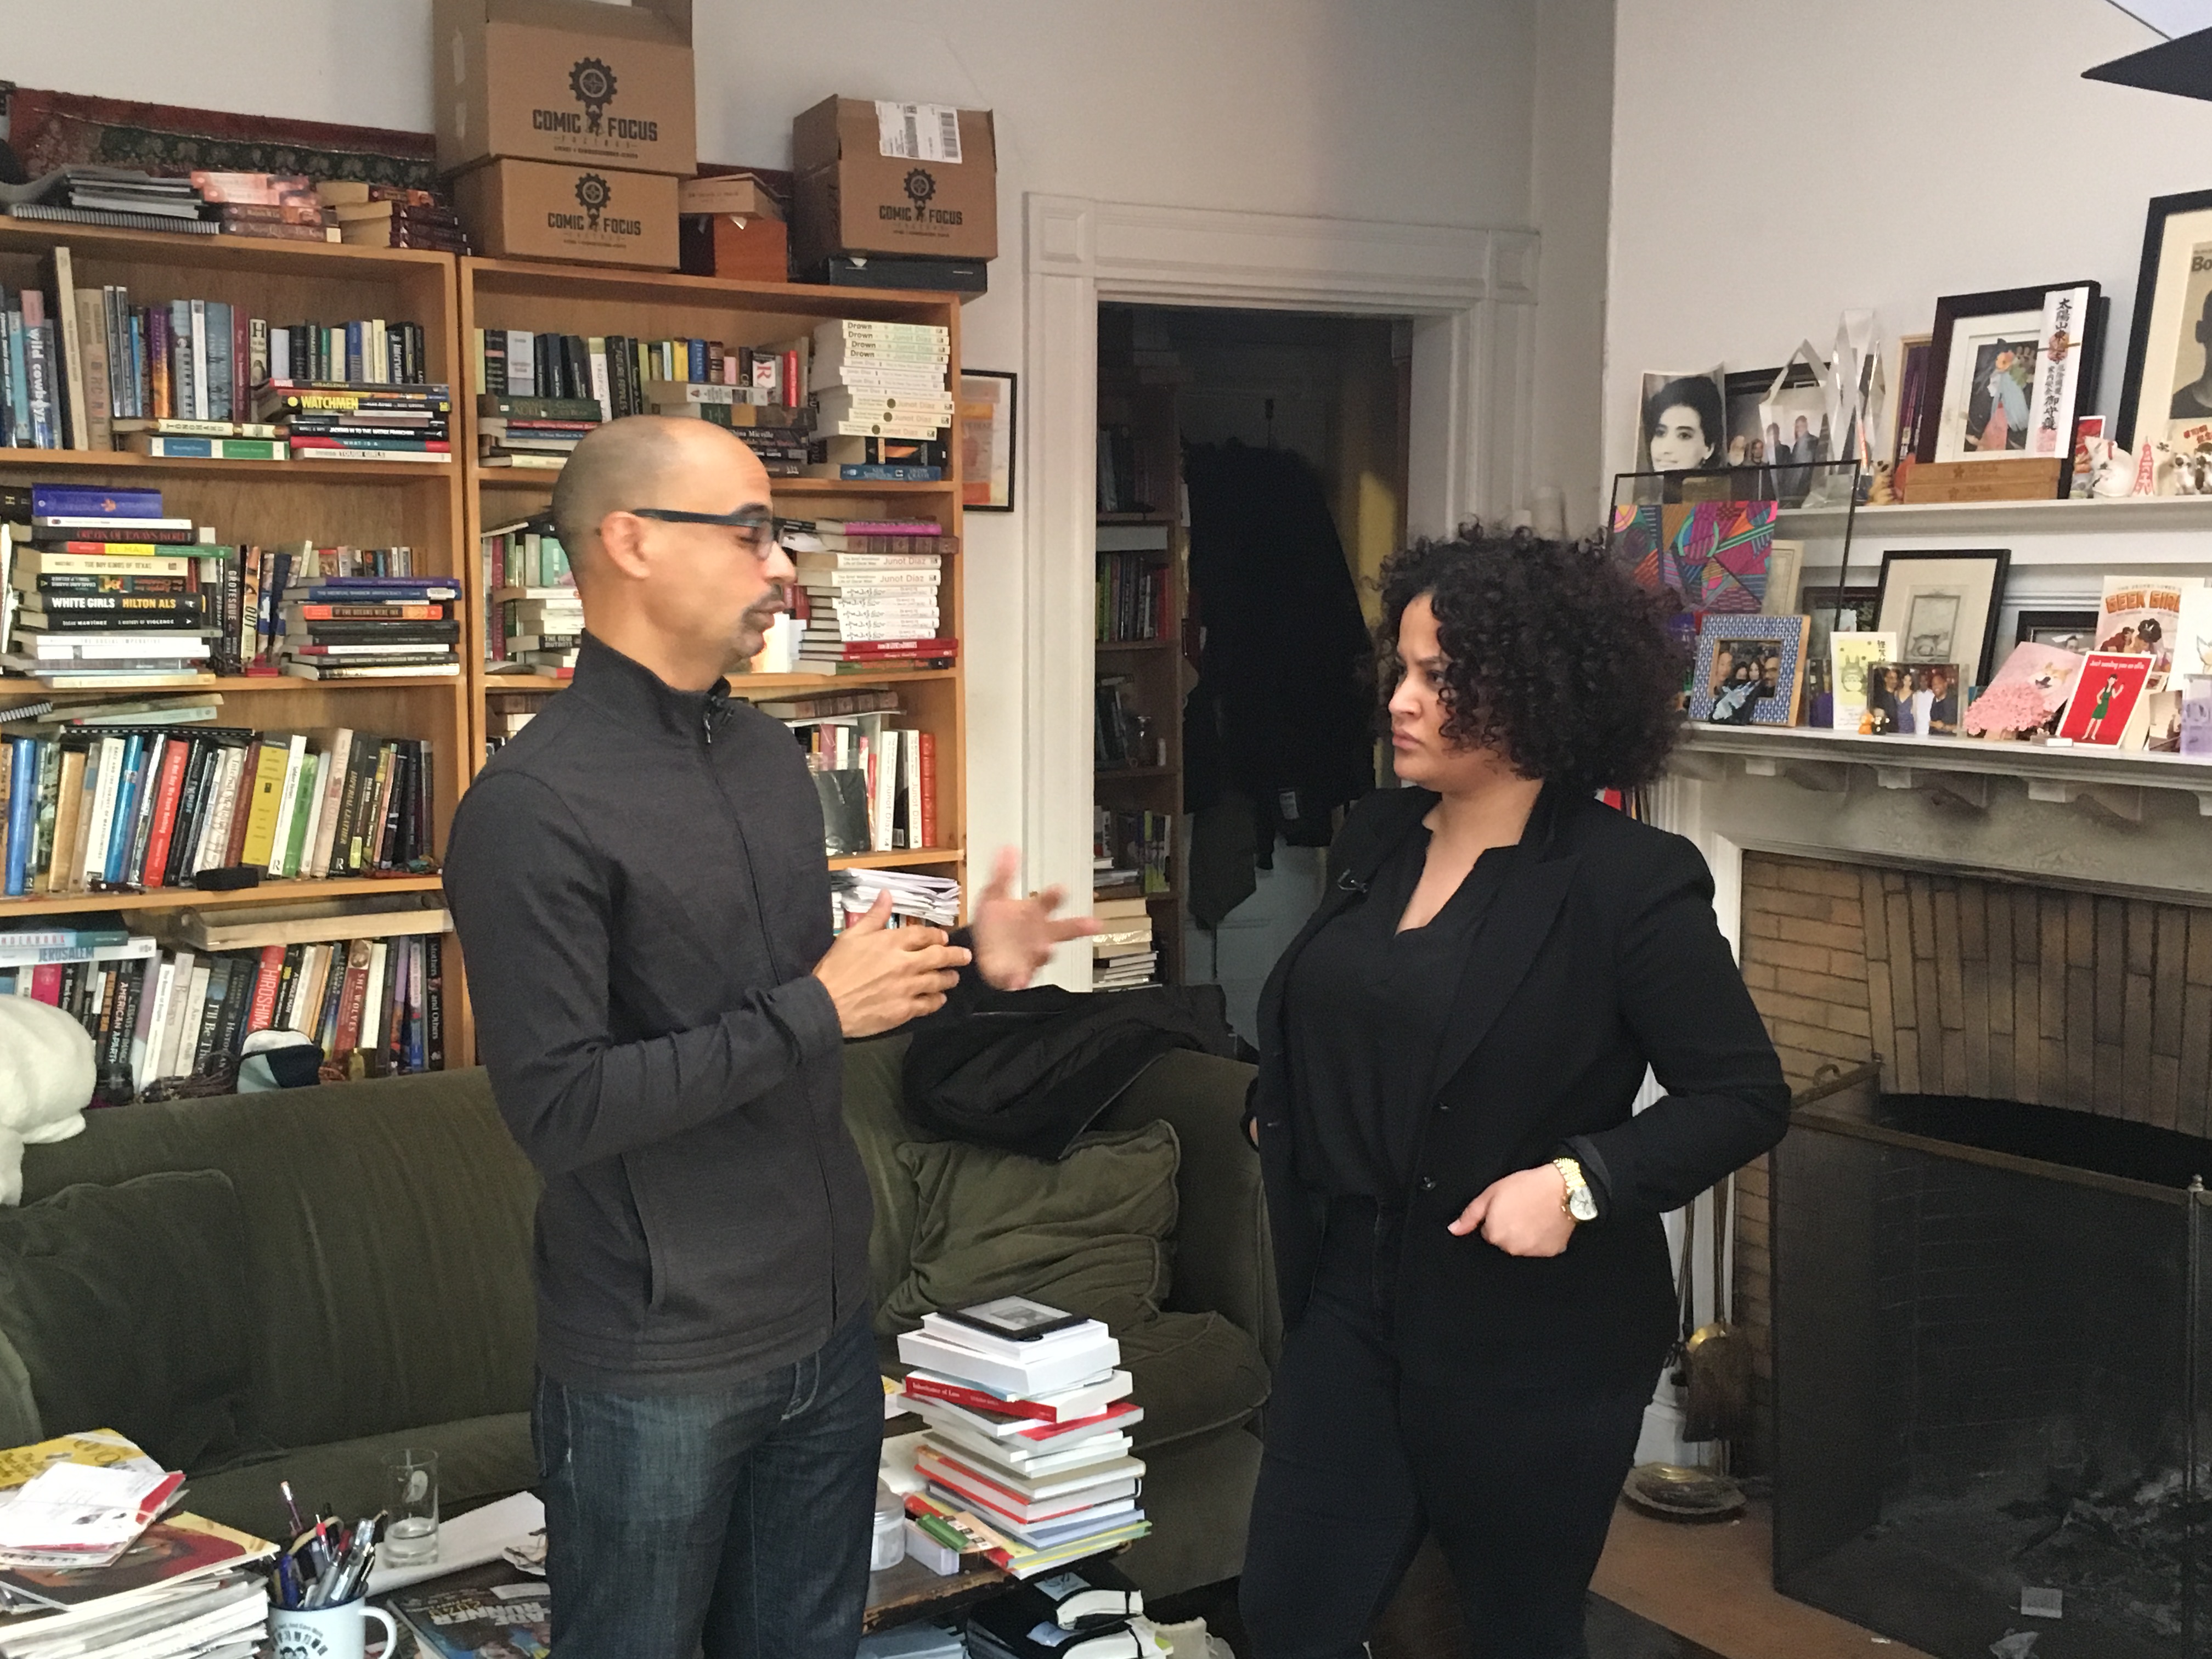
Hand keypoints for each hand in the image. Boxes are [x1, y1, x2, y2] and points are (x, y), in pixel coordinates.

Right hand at [813, 891, 971, 1036]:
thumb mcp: (851, 935)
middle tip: (965, 956)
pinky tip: (940, 999)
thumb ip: (874, 915)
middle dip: (956, 956)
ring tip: (954, 977)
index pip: (924, 935)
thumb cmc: (836, 968)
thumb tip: (887, 894)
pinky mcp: (905, 1010)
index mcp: (892, 942)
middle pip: (940, 957)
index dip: (937, 935)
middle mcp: (905, 963)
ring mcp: (908, 988)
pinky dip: (938, 1000)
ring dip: (949, 978)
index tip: (943, 937)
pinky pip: (929, 1004)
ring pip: (939, 981)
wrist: (827, 1004)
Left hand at [969, 847, 1098, 989]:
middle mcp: (1039, 934)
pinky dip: (1020, 979)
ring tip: (1047, 949)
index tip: (1061, 889)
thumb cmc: (994, 923)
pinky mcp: (1019, 973)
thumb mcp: (993, 896)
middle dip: (1078, 927)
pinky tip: (1018, 980)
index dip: (1056, 895)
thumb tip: (1008, 849)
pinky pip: (1021, 977)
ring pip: (1044, 954)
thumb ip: (1002, 874)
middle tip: (1093, 924)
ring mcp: (1032, 955)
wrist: (981, 950)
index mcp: (1034, 912)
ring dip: (1046, 952)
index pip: (1048, 901)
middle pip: (1063, 930)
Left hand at [1446, 1165, 1576, 1257]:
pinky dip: (1540, 1238)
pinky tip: (1544, 1222)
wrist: (1563, 1189)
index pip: (1488, 1232)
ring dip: (1524, 1234)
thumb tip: (1453, 1229)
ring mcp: (1531, 1252)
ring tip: (1534, 1214)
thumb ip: (1470, 1214)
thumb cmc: (1528, 1186)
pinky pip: (1539, 1248)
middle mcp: (1511, 1248)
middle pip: (1503, 1240)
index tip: (1507, 1206)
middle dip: (1509, 1227)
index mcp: (1494, 1234)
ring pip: (1520, 1245)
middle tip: (1521, 1208)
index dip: (1496, 1217)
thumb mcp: (1491, 1193)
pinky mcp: (1549, 1253)